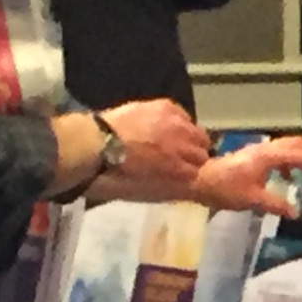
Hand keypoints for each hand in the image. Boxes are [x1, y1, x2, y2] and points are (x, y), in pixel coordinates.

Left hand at [92, 98, 211, 201]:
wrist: (95, 146)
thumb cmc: (118, 178)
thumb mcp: (151, 193)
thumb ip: (176, 187)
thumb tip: (188, 184)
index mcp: (187, 176)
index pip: (206, 173)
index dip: (194, 172)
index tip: (184, 174)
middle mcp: (191, 150)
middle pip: (204, 151)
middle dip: (192, 154)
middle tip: (172, 157)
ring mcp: (181, 127)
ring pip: (196, 132)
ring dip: (186, 136)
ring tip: (166, 139)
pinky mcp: (168, 108)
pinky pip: (183, 115)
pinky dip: (176, 120)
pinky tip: (159, 124)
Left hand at [196, 135, 301, 216]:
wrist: (201, 180)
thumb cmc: (225, 190)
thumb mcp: (251, 200)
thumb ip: (275, 205)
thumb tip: (295, 212)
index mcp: (267, 157)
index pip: (299, 155)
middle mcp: (266, 149)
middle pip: (298, 144)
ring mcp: (261, 150)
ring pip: (290, 145)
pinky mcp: (256, 155)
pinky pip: (281, 152)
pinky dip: (292, 162)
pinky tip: (289, 178)